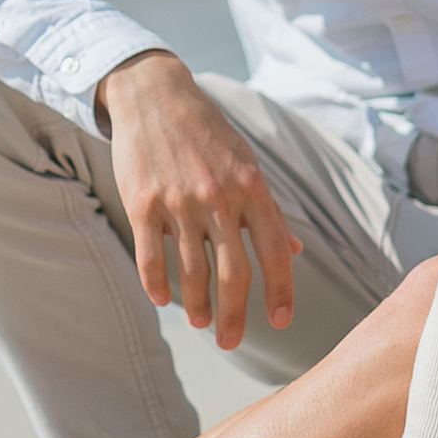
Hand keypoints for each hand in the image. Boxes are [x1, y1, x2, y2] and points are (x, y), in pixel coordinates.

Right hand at [94, 51, 302, 345]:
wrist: (155, 95)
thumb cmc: (208, 133)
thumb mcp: (247, 164)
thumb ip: (269, 209)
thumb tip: (294, 249)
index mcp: (252, 188)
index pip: (275, 251)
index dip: (281, 291)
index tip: (281, 321)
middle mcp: (219, 198)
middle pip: (234, 273)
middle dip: (235, 316)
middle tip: (232, 342)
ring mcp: (179, 202)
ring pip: (192, 271)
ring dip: (198, 305)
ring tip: (201, 323)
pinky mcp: (143, 203)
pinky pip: (150, 256)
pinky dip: (156, 284)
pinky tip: (163, 301)